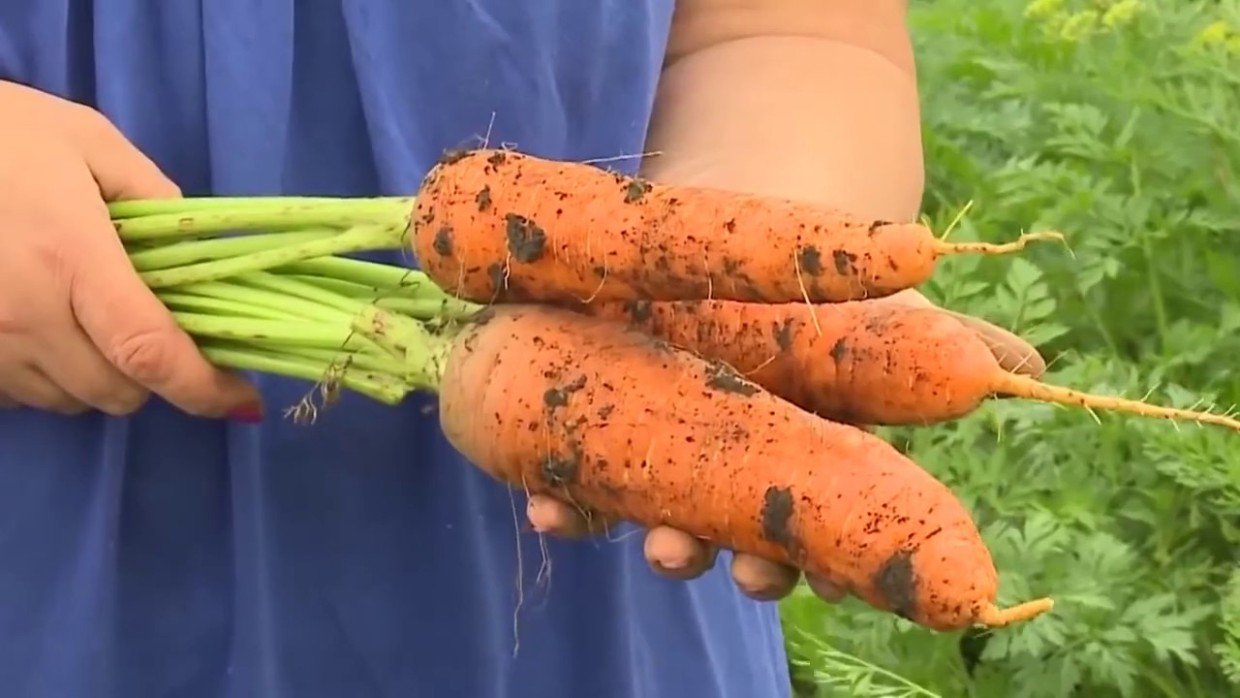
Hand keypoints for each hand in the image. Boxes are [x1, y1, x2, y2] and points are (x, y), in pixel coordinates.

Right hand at [0, 81, 261, 418]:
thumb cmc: (1, 133)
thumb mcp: (90, 143)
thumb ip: (154, 198)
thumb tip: (196, 254)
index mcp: (71, 260)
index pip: (149, 351)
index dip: (203, 388)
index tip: (242, 401)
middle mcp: (26, 316)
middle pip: (116, 391)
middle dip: (153, 377)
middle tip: (157, 334)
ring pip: (69, 401)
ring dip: (99, 378)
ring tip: (94, 323)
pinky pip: (20, 395)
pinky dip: (49, 378)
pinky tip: (45, 328)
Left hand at [524, 290, 1044, 602]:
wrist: (730, 236)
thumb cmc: (816, 292)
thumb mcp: (873, 314)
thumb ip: (945, 341)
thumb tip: (1033, 364)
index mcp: (800, 469)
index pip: (812, 539)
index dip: (812, 569)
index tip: (810, 580)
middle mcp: (730, 482)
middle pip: (722, 540)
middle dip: (710, 557)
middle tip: (694, 557)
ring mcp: (663, 462)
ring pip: (652, 518)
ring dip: (643, 538)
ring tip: (641, 538)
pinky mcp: (602, 428)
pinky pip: (578, 479)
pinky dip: (565, 502)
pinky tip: (551, 508)